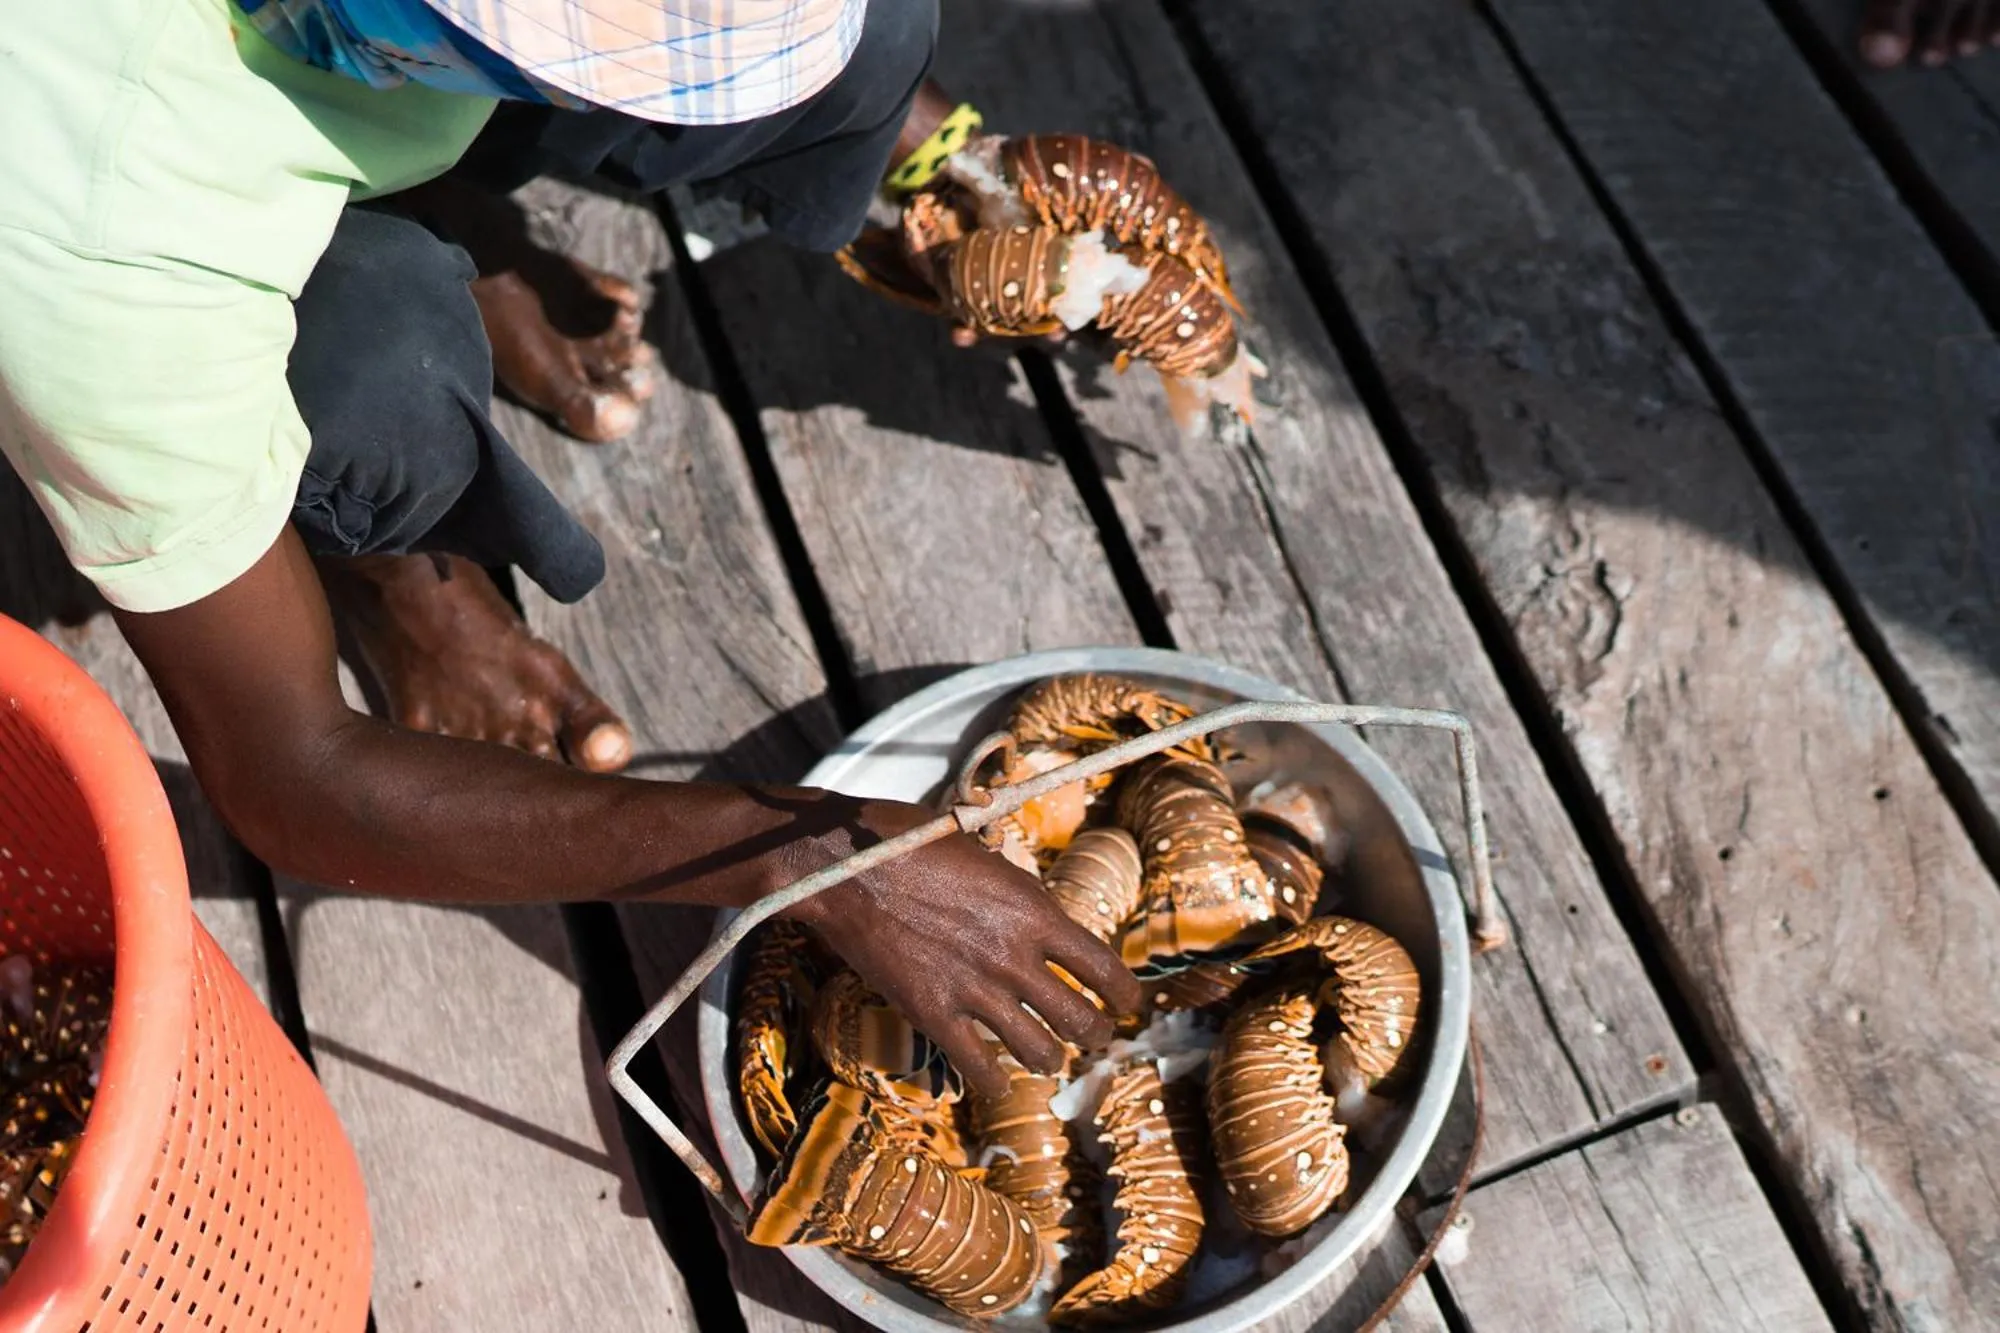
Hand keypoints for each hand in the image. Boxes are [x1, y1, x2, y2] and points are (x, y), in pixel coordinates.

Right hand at [781, 798, 1142, 1098]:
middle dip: (1096, 1033)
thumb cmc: (909, 843)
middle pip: (1081, 1018)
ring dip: (1049, 1058)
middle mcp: (1013, 955)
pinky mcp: (932, 1013)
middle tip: (1094, 1035)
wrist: (843, 866)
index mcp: (1033, 910)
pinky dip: (993, 1083)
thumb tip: (1039, 914)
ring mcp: (974, 989)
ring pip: (1039, 1050)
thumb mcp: (982, 853)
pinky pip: (979, 1067)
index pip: (1103, 967)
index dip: (1125, 994)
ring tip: (1048, 1056)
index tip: (1130, 1004)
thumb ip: (1017, 890)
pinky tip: (996, 1083)